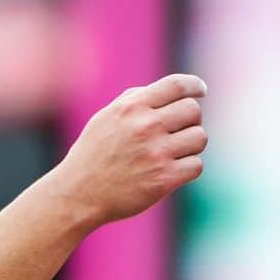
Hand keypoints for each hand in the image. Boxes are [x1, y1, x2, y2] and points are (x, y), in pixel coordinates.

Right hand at [62, 72, 207, 226]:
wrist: (79, 194)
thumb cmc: (93, 154)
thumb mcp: (105, 118)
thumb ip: (135, 101)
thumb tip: (171, 92)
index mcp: (131, 107)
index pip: (178, 85)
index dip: (195, 85)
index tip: (201, 91)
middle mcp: (146, 126)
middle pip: (193, 111)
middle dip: (190, 120)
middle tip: (177, 132)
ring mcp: (156, 153)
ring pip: (200, 137)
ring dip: (191, 145)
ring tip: (172, 152)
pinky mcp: (164, 179)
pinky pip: (196, 165)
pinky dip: (187, 168)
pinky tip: (170, 170)